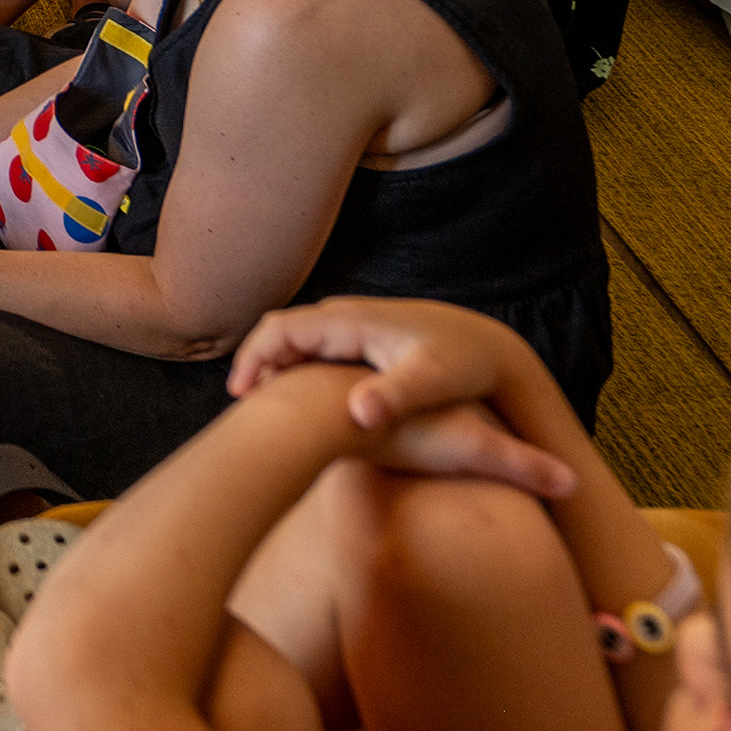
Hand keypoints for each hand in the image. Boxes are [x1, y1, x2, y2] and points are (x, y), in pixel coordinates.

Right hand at [227, 299, 574, 493]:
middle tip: (243, 408)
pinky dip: (295, 371)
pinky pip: (312, 348)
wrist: (490, 345)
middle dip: (257, 364)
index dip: (255, 359)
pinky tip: (299, 407)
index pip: (282, 329)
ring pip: (295, 340)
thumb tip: (358, 414)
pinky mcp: (359, 337)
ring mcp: (351, 324)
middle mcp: (346, 316)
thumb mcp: (432, 381)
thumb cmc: (463, 365)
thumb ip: (395, 396)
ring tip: (263, 412)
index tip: (241, 395)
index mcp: (353, 321)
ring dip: (275, 369)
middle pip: (281, 331)